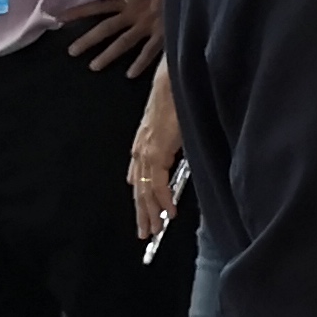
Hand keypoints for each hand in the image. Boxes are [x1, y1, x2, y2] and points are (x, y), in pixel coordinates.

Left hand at [65, 0, 164, 78]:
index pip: (99, 4)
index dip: (79, 11)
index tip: (59, 18)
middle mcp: (135, 10)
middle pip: (107, 26)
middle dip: (88, 39)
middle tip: (71, 52)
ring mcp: (149, 23)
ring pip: (125, 41)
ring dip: (108, 54)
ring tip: (93, 67)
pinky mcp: (165, 32)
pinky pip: (150, 50)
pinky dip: (141, 62)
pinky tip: (130, 74)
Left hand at [129, 79, 186, 244]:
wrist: (173, 83)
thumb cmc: (176, 99)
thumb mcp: (172, 126)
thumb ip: (171, 144)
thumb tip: (176, 157)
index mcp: (143, 146)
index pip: (140, 180)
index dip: (143, 199)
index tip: (148, 214)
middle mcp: (140, 151)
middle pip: (139, 190)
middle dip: (143, 213)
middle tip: (146, 232)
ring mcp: (146, 153)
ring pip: (145, 191)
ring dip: (151, 213)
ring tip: (154, 230)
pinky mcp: (155, 152)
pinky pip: (157, 183)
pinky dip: (163, 199)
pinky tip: (169, 212)